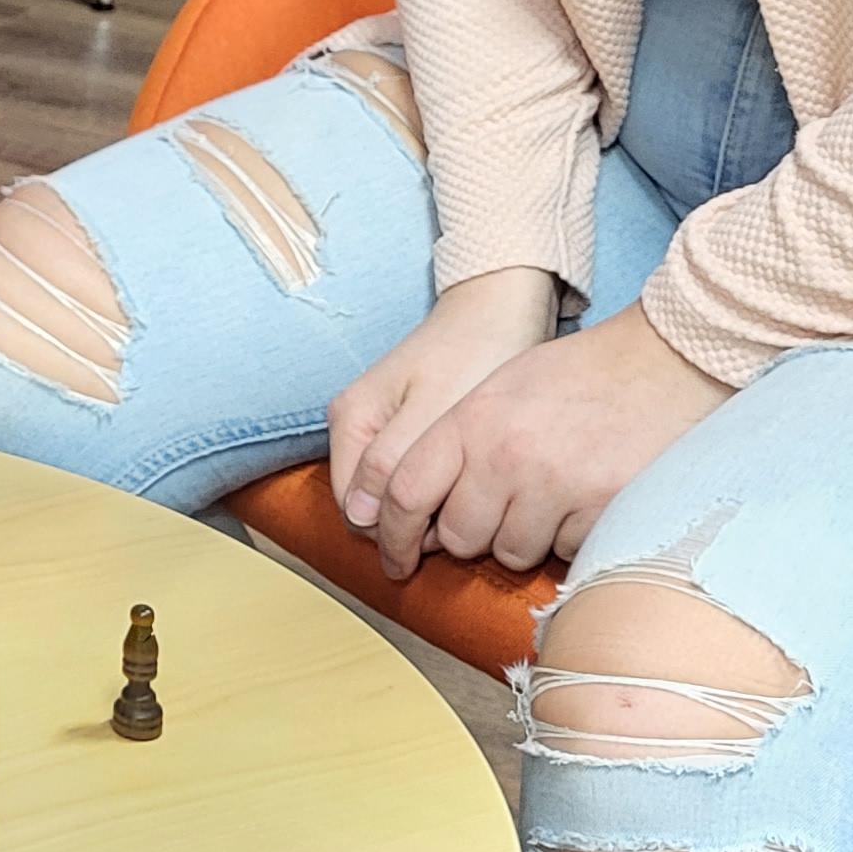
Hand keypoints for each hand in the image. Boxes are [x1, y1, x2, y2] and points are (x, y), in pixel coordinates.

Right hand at [330, 267, 557, 563]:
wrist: (501, 305)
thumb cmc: (474, 352)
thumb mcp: (436, 411)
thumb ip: (393, 461)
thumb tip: (358, 517)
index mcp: (351, 422)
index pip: (356, 510)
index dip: (398, 535)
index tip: (447, 547)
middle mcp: (356, 425)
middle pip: (372, 505)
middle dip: (413, 525)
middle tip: (467, 531)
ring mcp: (380, 424)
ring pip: (394, 493)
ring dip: (428, 510)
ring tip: (475, 510)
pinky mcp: (407, 423)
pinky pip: (412, 475)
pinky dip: (439, 490)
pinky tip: (473, 488)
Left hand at [365, 304, 732, 578]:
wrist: (661, 361)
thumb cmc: (577, 375)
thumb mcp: (500, 387)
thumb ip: (458, 440)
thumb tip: (416, 503)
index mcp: (472, 420)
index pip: (407, 492)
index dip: (393, 534)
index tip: (394, 557)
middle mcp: (507, 457)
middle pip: (458, 536)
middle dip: (472, 534)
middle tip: (499, 509)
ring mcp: (556, 487)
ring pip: (511, 552)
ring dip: (524, 537)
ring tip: (550, 494)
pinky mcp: (602, 512)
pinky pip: (565, 553)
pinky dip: (571, 536)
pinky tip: (585, 497)